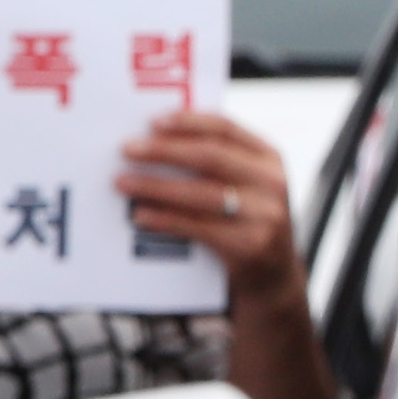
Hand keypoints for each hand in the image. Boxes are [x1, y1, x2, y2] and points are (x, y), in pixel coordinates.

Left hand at [117, 111, 300, 306]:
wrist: (274, 276)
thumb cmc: (247, 221)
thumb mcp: (247, 185)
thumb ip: (218, 162)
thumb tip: (158, 140)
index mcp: (269, 158)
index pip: (226, 129)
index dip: (188, 122)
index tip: (153, 122)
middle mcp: (272, 183)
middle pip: (210, 157)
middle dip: (164, 151)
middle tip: (127, 149)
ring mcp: (264, 216)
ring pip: (200, 193)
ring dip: (155, 186)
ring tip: (123, 182)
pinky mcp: (249, 246)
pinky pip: (197, 227)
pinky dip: (164, 219)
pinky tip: (140, 215)